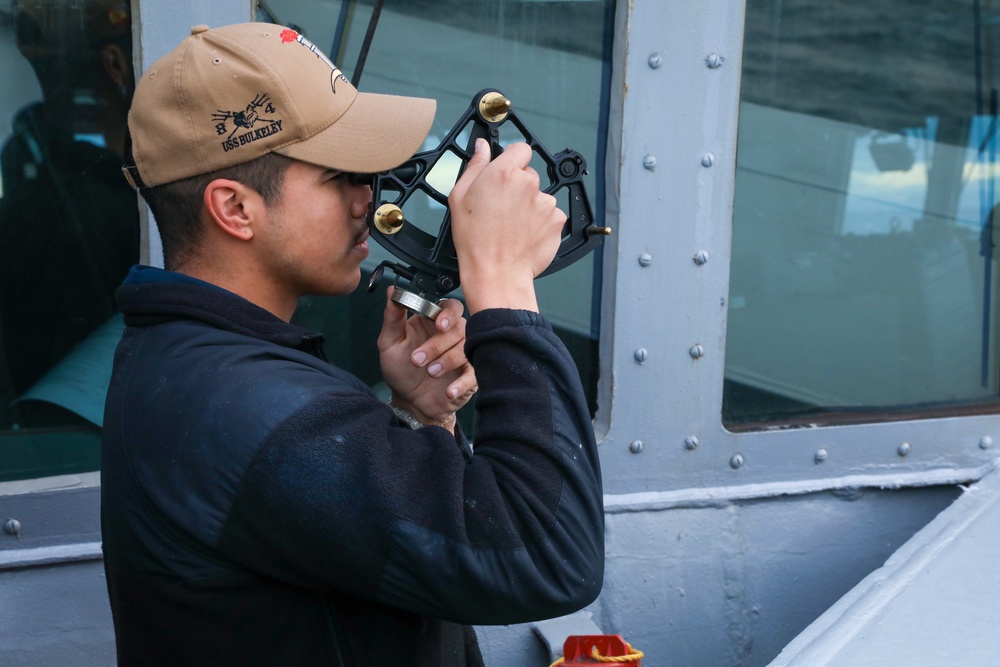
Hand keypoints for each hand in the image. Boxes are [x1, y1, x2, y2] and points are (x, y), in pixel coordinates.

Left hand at [377, 287, 477, 430]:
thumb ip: (392, 317)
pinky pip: (475, 373)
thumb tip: (392, 291)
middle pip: (459, 328)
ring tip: (431, 373)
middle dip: (439, 344)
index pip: (451, 307)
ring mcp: (465, 354)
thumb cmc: (401, 370)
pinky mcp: (472, 375)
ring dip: (448, 361)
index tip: (439, 325)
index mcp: (434, 321)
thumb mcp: (390, 343)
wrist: (410, 402)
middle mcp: (453, 335)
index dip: (448, 314)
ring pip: (467, 348)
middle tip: (418, 360)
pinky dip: (462, 383)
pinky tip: (449, 390)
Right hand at [448, 138, 567, 313]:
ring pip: (540, 196)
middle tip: (503, 208)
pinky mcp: (557, 220)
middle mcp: (528, 183)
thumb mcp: (459, 198)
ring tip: (513, 226)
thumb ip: (475, 166)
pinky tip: (524, 234)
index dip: (513, 160)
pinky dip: (541, 222)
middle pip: (529, 175)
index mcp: (503, 172)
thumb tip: (482, 147)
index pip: (521, 149)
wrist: (496, 273)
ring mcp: (545, 202)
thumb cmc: (474, 240)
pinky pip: (551, 214)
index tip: (507, 172)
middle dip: (519, 187)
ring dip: (530, 206)